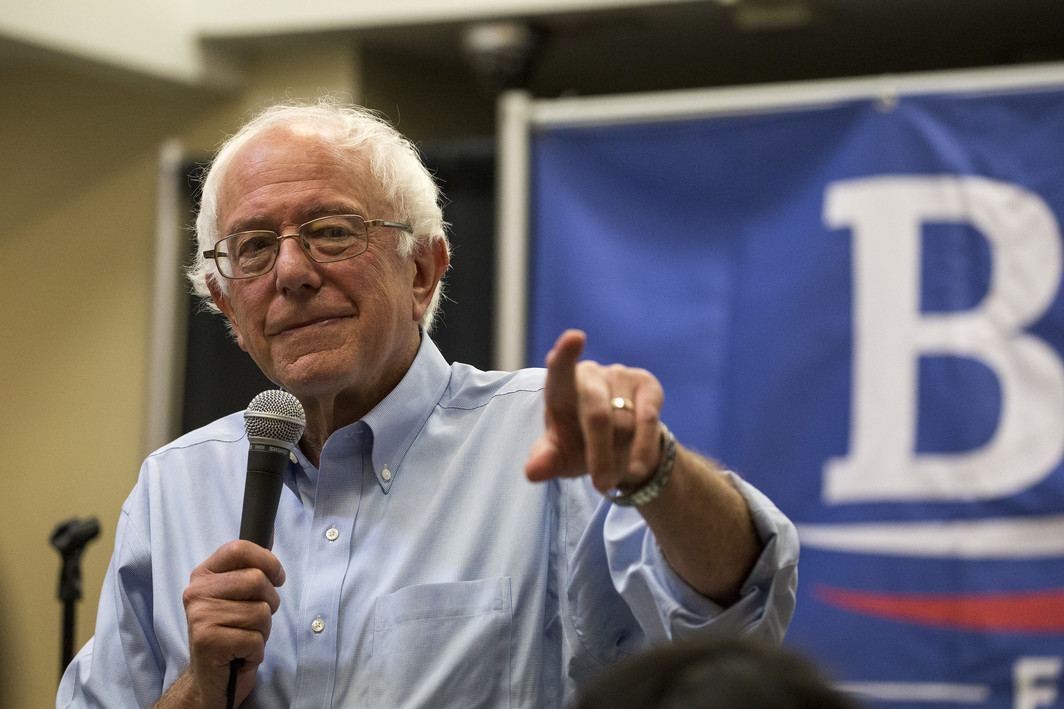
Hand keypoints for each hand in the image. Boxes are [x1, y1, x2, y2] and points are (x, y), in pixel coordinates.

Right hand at [179, 541, 284, 707]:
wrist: (210, 677)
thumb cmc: (231, 631)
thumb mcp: (238, 595)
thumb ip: (251, 565)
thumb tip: (268, 532)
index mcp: (204, 574)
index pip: (239, 548)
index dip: (267, 560)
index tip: (277, 577)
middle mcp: (196, 592)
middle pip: (256, 580)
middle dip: (269, 603)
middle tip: (256, 618)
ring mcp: (199, 616)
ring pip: (260, 611)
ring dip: (263, 630)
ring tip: (245, 637)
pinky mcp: (207, 640)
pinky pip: (255, 637)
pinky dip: (256, 649)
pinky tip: (240, 653)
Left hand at [525, 329, 664, 493]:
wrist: (619, 448)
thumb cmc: (578, 446)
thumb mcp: (560, 457)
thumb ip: (546, 461)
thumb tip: (532, 472)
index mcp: (559, 388)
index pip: (560, 369)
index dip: (566, 355)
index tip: (574, 337)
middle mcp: (589, 374)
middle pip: (596, 414)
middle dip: (599, 453)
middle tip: (601, 485)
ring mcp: (619, 375)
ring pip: (625, 421)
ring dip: (622, 455)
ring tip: (614, 475)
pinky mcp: (646, 384)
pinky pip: (648, 418)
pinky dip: (644, 447)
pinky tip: (639, 466)